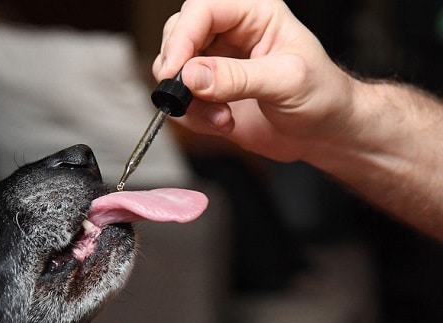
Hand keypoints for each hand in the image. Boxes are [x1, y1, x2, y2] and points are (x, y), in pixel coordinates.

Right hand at [152, 0, 357, 162]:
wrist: (325, 134)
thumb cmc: (323, 96)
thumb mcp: (287, 82)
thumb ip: (238, 78)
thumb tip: (192, 75)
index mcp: (254, 13)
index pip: (203, 10)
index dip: (183, 36)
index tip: (175, 70)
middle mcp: (229, 35)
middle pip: (178, 34)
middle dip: (177, 68)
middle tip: (186, 94)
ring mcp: (216, 65)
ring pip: (173, 70)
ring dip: (188, 99)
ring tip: (220, 116)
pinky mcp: (209, 95)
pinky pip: (181, 102)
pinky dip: (194, 117)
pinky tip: (223, 122)